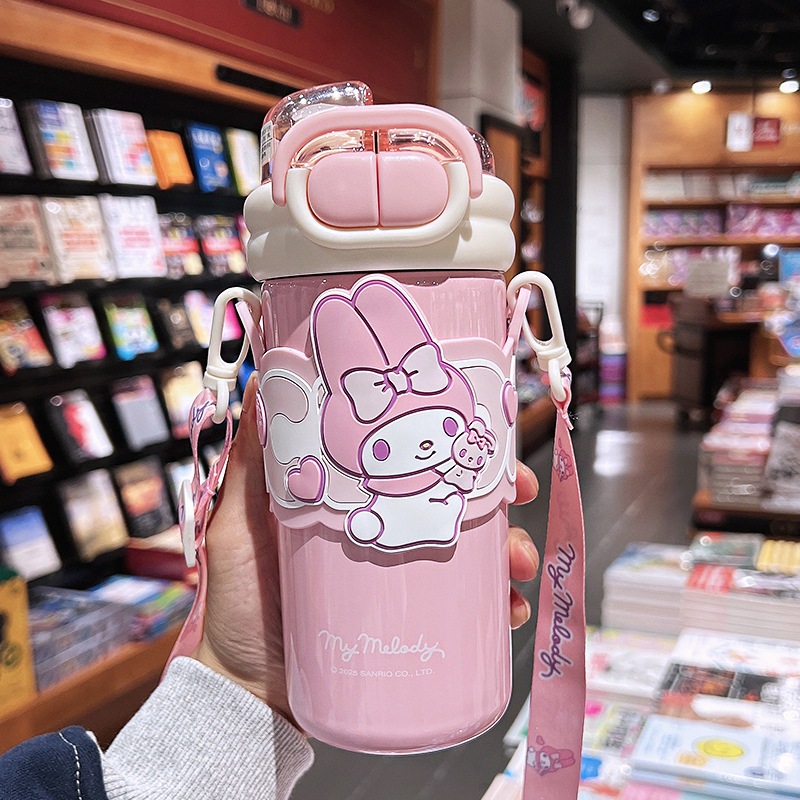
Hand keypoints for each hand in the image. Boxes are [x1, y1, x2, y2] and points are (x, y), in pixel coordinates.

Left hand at [194, 378, 539, 721]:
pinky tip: (512, 612)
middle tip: (520, 497)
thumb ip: (250, 465)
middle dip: (501, 497)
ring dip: (512, 552)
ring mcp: (404, 584)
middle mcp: (389, 536)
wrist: (244, 688)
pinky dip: (500, 609)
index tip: (485, 437)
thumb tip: (263, 383)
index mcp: (359, 505)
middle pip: (459, 505)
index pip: (419, 465)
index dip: (458, 446)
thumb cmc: (238, 601)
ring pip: (476, 558)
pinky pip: (470, 617)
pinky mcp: (412, 630)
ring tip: (519, 567)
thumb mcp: (239, 524)